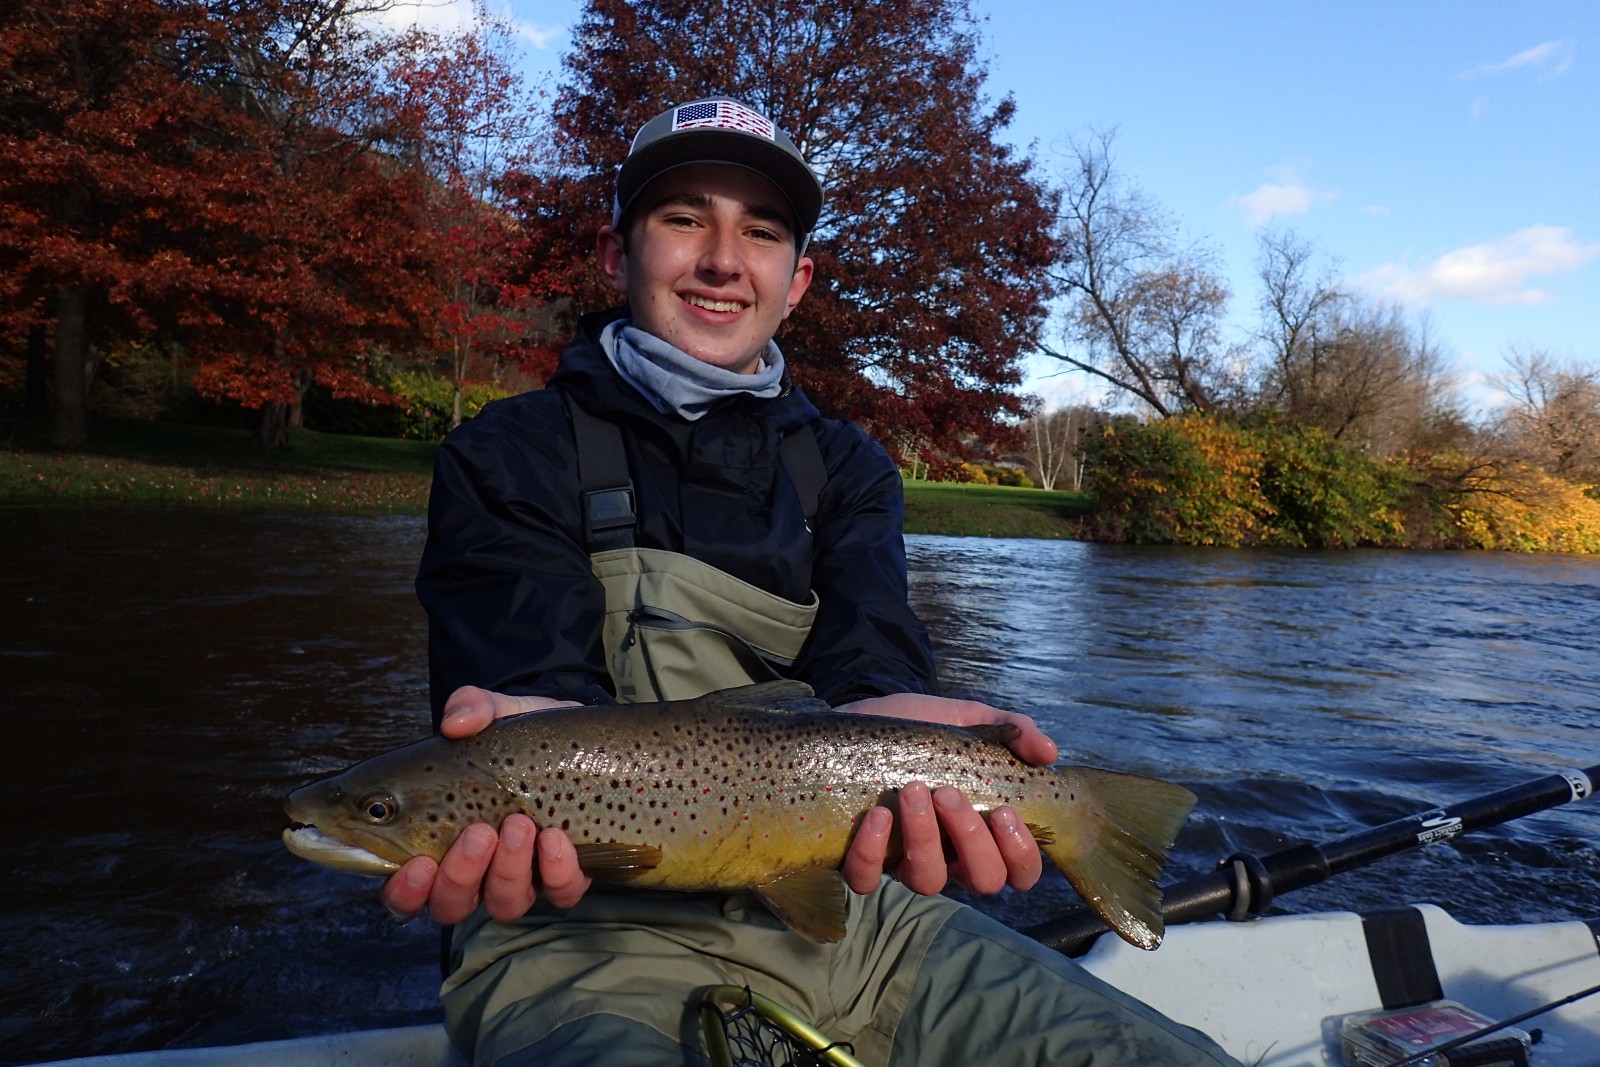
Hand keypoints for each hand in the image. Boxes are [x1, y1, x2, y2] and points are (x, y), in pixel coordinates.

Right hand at [378, 686, 591, 923]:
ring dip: (508, 870)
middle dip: (460, 876)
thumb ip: (471, 707)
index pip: (404, 891)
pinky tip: (556, 839)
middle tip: (478, 832)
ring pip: (504, 904)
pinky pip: (561, 894)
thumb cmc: (520, 736)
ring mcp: (521, 877)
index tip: (417, 863)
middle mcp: (475, 871)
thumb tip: (456, 723)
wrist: (579, 738)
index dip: (404, 891)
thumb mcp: (496, 713)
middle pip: (450, 905)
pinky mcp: (566, 875)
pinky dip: (557, 873)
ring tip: (519, 824)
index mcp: (437, 841)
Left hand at [835, 694, 1053, 896]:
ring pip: (928, 882)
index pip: (1020, 869)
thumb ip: (1012, 731)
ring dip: (924, 839)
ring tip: (912, 791)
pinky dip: (872, 851)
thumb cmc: (922, 729)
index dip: (1021, 853)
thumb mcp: (969, 719)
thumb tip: (1049, 752)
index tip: (1005, 812)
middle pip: (983, 880)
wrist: (862, 719)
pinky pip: (867, 878)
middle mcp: (950, 855)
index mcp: (984, 830)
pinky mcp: (862, 858)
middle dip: (972, 839)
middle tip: (948, 793)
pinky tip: (877, 814)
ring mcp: (906, 862)